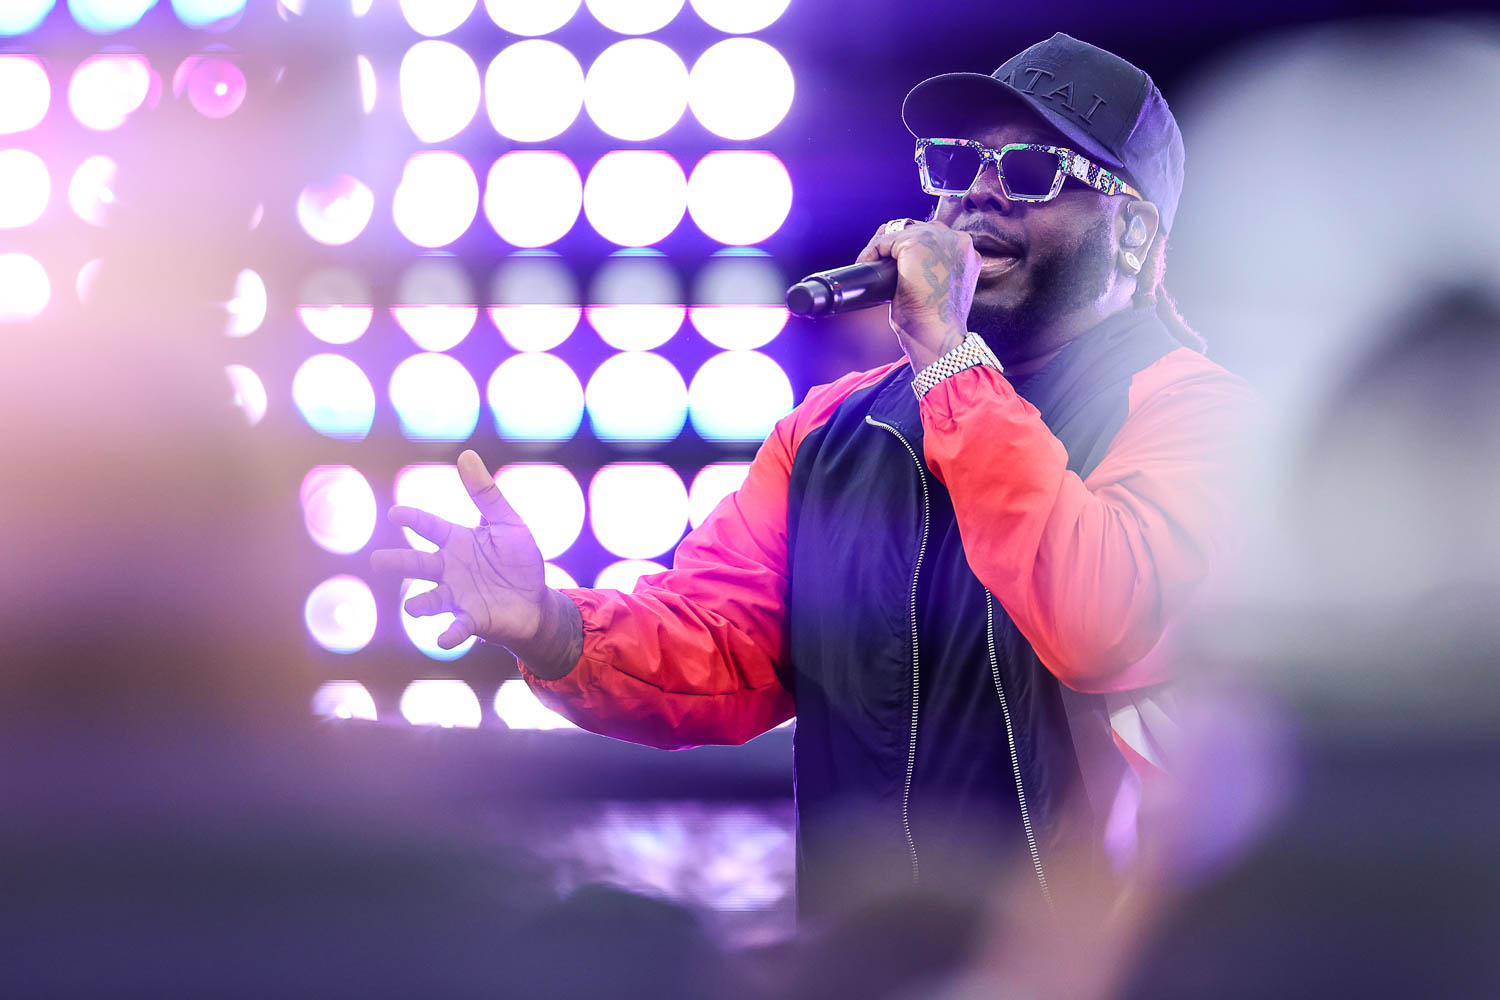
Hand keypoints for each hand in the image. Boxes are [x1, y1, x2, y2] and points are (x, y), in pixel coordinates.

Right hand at [370, 450, 580, 674]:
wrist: (536, 601)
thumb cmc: (519, 560)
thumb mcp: (507, 522)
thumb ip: (486, 494)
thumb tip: (466, 454)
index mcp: (456, 541)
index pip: (429, 526)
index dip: (413, 519)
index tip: (396, 514)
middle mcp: (450, 569)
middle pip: (418, 564)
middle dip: (398, 562)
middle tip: (377, 561)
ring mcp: (458, 596)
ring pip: (431, 599)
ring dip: (421, 605)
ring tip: (413, 608)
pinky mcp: (473, 619)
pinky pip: (458, 627)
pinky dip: (451, 634)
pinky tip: (444, 640)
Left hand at [855, 218, 978, 368]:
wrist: (936, 335)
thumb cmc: (937, 322)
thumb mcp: (943, 289)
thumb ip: (937, 269)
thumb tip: (909, 264)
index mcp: (967, 252)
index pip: (934, 236)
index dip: (911, 247)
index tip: (896, 262)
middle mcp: (959, 239)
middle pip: (917, 228)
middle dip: (896, 243)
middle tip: (880, 263)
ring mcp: (939, 239)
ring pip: (900, 230)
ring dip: (883, 245)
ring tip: (872, 264)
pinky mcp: (917, 243)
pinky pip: (885, 239)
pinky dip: (871, 251)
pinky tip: (866, 264)